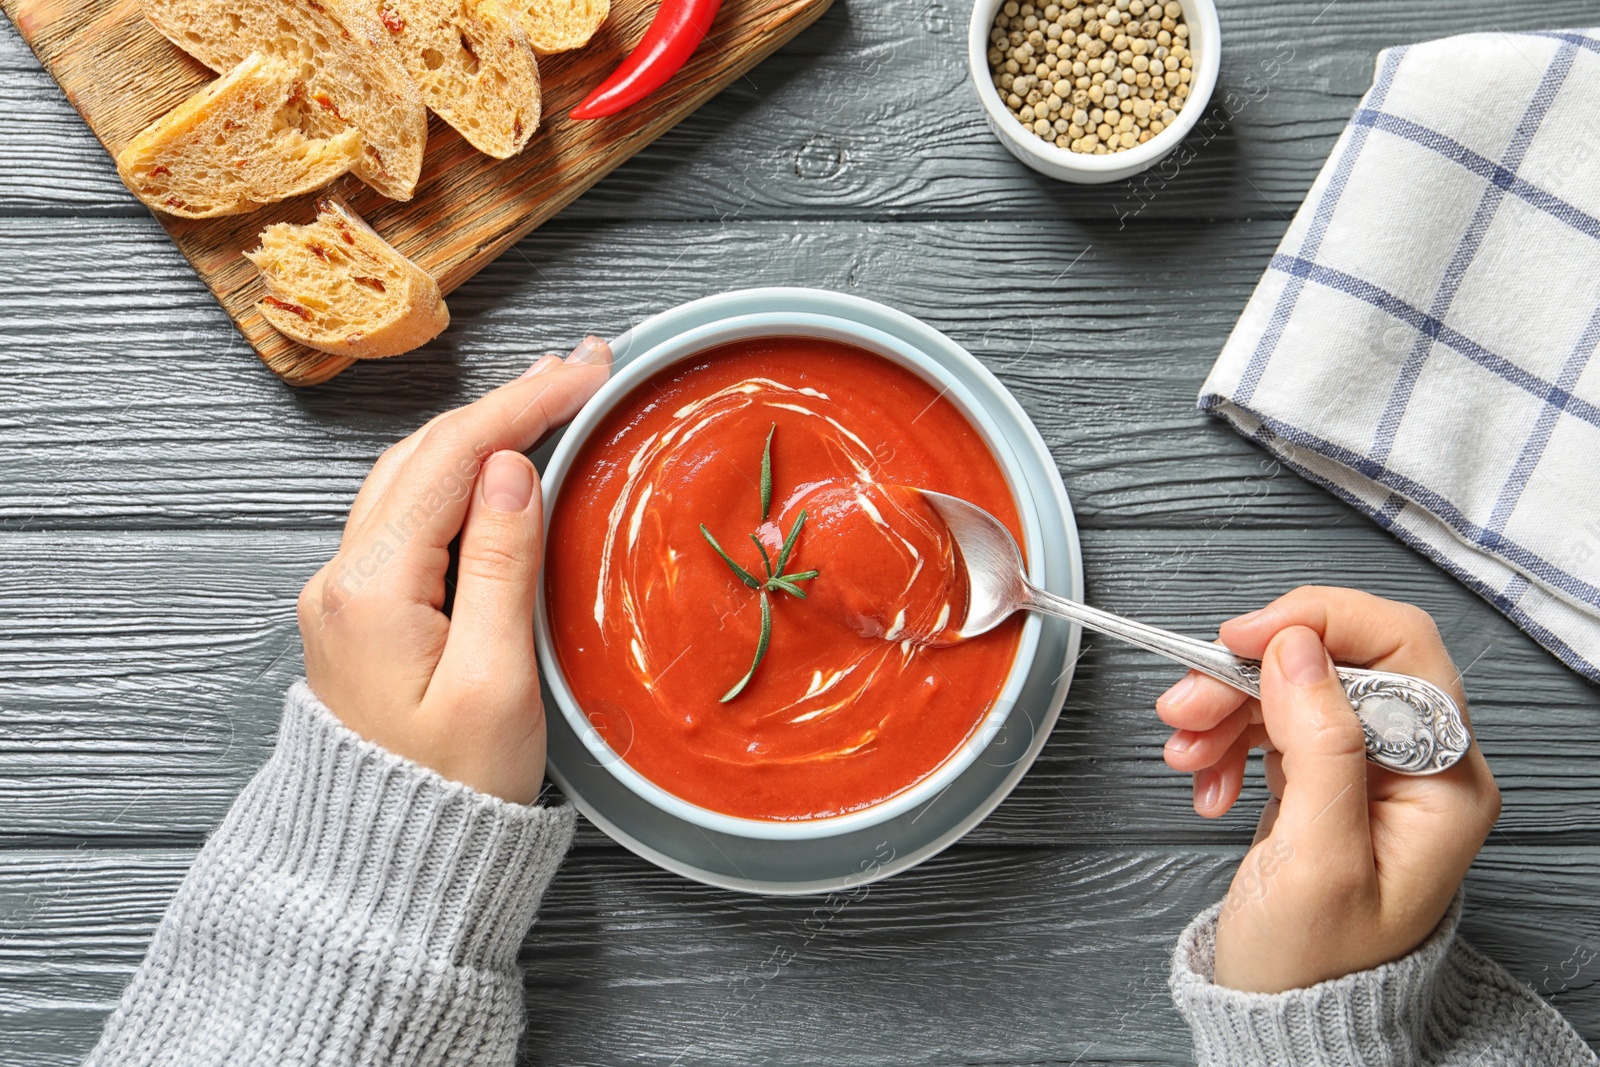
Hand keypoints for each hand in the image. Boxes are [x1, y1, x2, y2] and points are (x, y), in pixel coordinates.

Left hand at [297, 339, 611, 803]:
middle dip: (505, 402)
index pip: (453, 458)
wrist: (392, 867)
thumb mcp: (496, 680)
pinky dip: (462, 476)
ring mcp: (347, 592)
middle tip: (581, 369)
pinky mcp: (364, 610)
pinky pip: (412, 516)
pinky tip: (503, 466)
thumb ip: (500, 565)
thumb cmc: (452, 791)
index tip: (587, 369)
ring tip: (551, 399)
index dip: (524, 402)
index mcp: (371, 586)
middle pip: (426, 454)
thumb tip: (510, 468)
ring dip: (482, 433)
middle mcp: (343, 577)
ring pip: (416, 478)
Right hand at [1155, 586, 1500, 991]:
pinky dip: (1225, 736)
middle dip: (1251, 672)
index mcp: (1444, 783)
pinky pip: (1270, 721)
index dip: (1317, 624)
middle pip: (1336, 662)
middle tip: (1186, 701)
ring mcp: (1366, 769)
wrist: (1282, 1014)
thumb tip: (1298, 646)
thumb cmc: (1313, 963)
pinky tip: (1204, 777)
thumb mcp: (1317, 860)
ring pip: (1293, 686)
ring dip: (1226, 705)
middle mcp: (1415, 766)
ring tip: (1183, 749)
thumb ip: (1320, 746)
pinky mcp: (1322, 777)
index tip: (1241, 637)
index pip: (1400, 649)